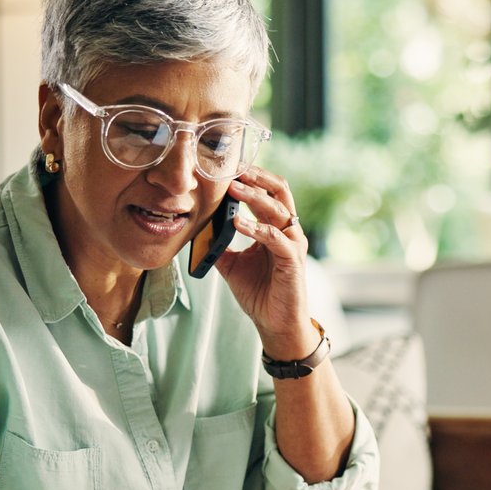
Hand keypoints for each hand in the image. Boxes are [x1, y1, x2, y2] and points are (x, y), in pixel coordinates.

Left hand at [212, 166, 317, 359]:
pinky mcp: (292, 261)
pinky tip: (238, 223)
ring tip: (234, 188)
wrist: (275, 323)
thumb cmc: (259, 292)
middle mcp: (288, 231)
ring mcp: (293, 244)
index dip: (252, 176)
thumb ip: (219, 244)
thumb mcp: (232, 264)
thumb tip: (197, 230)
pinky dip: (257, 229)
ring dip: (255, 197)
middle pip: (280, 190)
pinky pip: (276, 239)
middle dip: (258, 176)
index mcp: (276, 227)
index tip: (229, 166)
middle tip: (235, 166)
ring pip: (279, 210)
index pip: (268, 191)